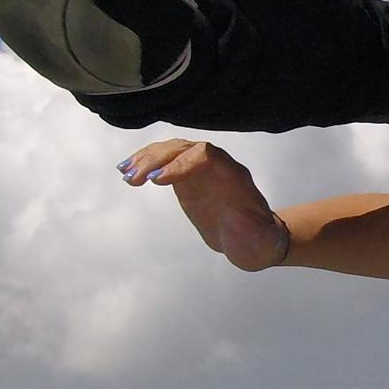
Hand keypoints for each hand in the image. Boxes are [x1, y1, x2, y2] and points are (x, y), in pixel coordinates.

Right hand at [121, 139, 290, 270]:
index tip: (159, 181)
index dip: (181, 163)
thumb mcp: (261, 240)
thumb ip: (254, 231)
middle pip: (184, 148)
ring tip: (127, 176)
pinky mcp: (188, 178)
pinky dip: (146, 165)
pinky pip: (165, 162)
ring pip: (171, 151)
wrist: (252, 239)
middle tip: (135, 179)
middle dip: (158, 160)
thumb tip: (239, 221)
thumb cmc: (258, 240)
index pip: (206, 155)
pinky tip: (128, 174)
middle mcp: (217, 165)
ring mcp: (200, 169)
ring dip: (147, 159)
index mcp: (234, 175)